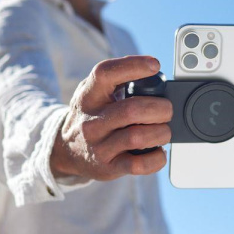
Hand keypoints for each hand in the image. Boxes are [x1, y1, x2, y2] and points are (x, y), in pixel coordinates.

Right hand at [50, 55, 172, 179]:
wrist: (66, 151)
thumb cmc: (91, 115)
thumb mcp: (93, 92)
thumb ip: (117, 79)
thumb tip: (152, 70)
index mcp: (88, 96)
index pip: (106, 73)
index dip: (133, 65)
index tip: (154, 65)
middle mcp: (91, 121)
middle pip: (132, 110)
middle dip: (161, 108)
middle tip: (166, 109)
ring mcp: (99, 147)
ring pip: (138, 137)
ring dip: (161, 132)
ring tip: (163, 130)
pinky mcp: (108, 168)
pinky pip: (139, 165)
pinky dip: (157, 158)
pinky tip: (158, 150)